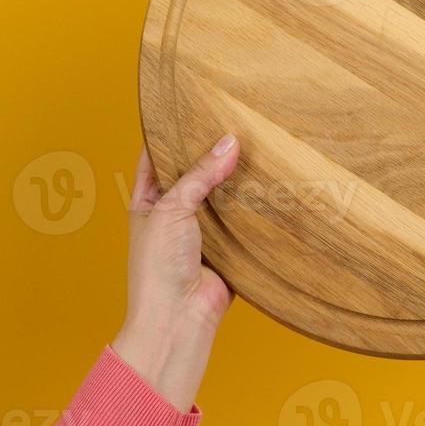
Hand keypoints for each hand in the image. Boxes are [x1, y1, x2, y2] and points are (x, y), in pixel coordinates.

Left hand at [112, 134, 239, 411]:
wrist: (179, 319)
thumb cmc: (158, 267)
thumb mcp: (172, 209)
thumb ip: (200, 175)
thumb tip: (229, 142)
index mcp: (149, 201)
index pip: (159, 158)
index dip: (172, 133)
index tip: (193, 107)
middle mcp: (176, 213)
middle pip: (197, 173)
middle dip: (214, 153)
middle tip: (238, 121)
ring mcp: (204, 230)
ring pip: (224, 195)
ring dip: (240, 179)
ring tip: (262, 145)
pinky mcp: (230, 247)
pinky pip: (246, 219)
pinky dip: (258, 206)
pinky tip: (275, 184)